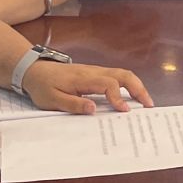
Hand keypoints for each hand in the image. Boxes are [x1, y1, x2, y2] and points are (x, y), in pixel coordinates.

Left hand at [22, 60, 154, 114]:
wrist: (34, 71)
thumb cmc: (43, 87)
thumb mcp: (52, 100)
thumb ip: (73, 104)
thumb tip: (93, 109)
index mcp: (84, 79)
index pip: (109, 84)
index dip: (118, 97)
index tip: (124, 111)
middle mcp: (94, 72)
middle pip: (123, 75)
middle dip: (138, 89)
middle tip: (148, 105)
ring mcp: (96, 71)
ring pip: (122, 74)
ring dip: (136, 86)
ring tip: (145, 102)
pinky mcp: (95, 74)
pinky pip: (117, 77)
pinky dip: (129, 85)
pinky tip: (131, 97)